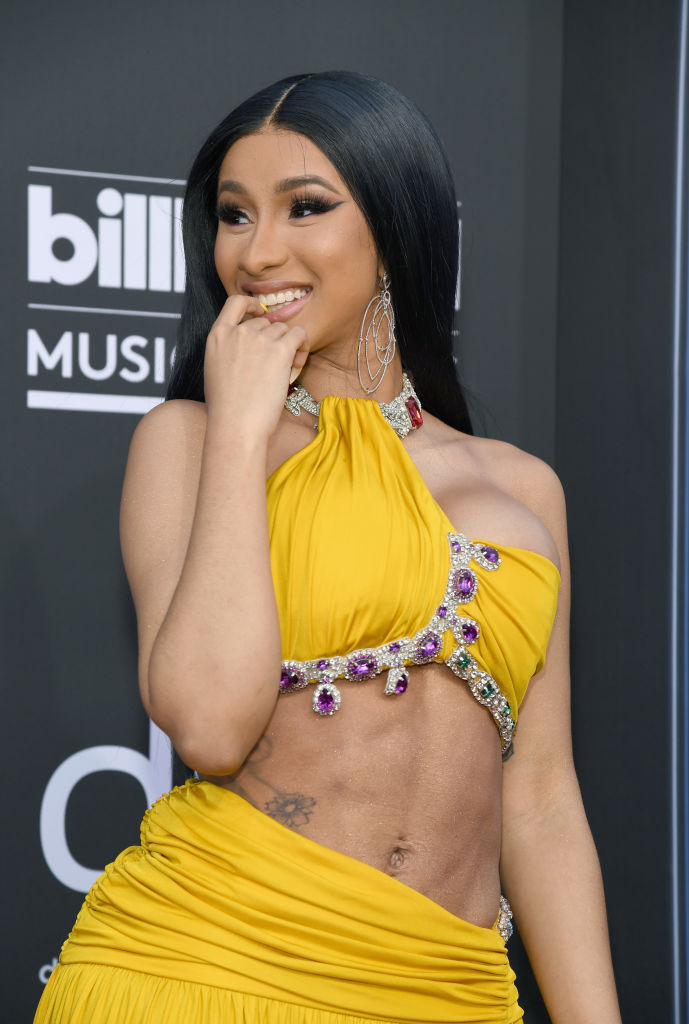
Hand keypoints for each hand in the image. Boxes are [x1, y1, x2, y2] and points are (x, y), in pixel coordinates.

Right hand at [203, 295, 308, 435]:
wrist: (236, 424)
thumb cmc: (227, 408)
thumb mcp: (215, 369)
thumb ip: (228, 350)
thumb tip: (247, 347)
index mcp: (217, 335)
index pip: (235, 303)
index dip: (252, 305)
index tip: (261, 314)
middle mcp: (239, 332)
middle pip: (266, 322)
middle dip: (274, 338)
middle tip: (278, 361)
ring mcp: (259, 339)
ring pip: (283, 329)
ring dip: (290, 344)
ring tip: (289, 366)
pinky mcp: (280, 350)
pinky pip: (299, 334)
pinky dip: (303, 345)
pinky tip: (298, 362)